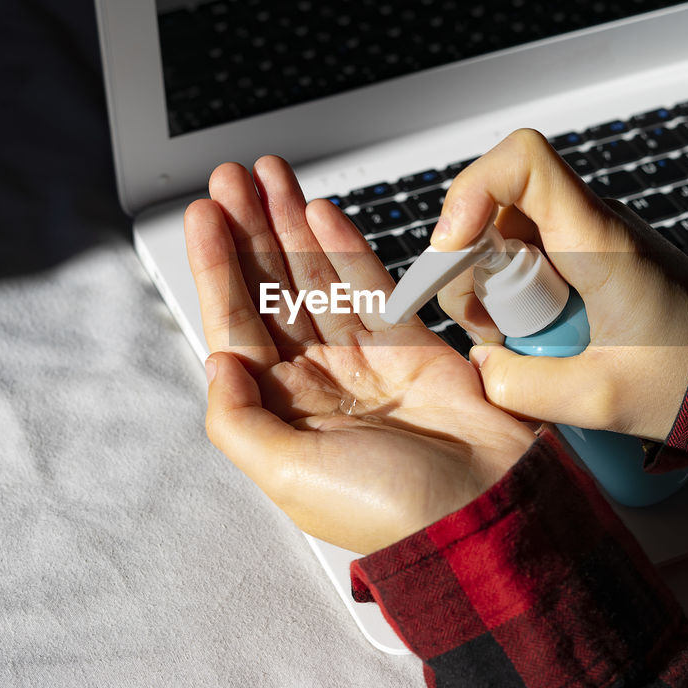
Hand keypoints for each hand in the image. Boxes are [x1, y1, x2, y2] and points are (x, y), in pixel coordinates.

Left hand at [185, 156, 534, 554]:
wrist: (483, 509)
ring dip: (291, 227)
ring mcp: (364, 360)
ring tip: (271, 177)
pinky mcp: (411, 345)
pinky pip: (370, 286)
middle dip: (251, 231)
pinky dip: (345, 247)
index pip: (238, 325)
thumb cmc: (391, 510)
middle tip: (233, 178)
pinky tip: (321, 214)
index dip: (218, 267)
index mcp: (283, 412)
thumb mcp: (290, 476)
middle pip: (272, 290)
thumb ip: (238, 420)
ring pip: (317, 278)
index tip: (205, 216)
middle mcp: (318, 381)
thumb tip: (215, 360)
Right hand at [433, 129, 687, 440]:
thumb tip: (481, 365)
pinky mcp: (583, 258)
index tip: (454, 250)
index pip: (522, 162)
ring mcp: (584, 237)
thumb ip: (525, 386)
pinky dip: (511, 298)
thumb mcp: (601, 399)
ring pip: (502, 236)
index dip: (471, 191)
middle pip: (495, 207)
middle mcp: (589, 223)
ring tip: (513, 342)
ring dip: (489, 288)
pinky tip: (529, 340)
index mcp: (599, 240)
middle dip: (471, 267)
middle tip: (489, 328)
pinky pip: (524, 260)